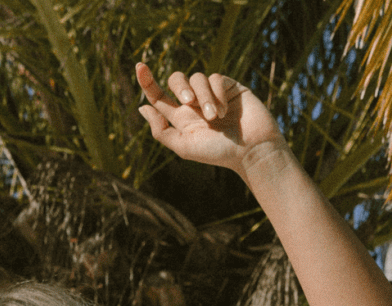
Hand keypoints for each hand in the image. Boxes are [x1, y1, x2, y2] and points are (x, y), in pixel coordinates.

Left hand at [135, 62, 283, 179]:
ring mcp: (211, 93)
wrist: (251, 150)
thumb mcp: (184, 146)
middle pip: (176, 79)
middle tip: (188, 102)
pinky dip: (217, 94)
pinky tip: (226, 111)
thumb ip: (161, 130)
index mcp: (181, 119)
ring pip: (196, 78)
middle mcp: (194, 104)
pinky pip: (215, 78)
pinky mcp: (228, 86)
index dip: (147, 81)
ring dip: (204, 97)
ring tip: (215, 118)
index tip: (140, 66)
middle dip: (179, 87)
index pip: (159, 96)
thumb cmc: (218, 153)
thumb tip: (142, 108)